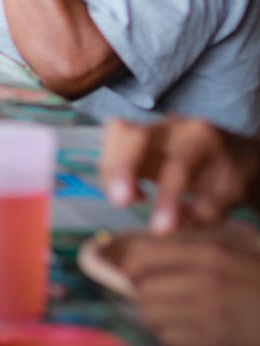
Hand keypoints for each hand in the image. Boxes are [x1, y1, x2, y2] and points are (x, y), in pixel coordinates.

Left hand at [101, 117, 259, 232]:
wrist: (254, 165)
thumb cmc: (195, 168)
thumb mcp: (161, 166)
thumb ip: (133, 176)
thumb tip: (121, 198)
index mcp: (159, 128)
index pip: (121, 132)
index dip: (112, 164)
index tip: (117, 199)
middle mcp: (182, 129)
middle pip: (142, 139)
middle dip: (126, 168)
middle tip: (120, 203)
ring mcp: (213, 144)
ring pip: (181, 167)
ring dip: (167, 201)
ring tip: (161, 228)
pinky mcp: (239, 169)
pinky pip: (214, 196)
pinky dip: (200, 216)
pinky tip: (194, 224)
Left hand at [124, 230, 259, 345]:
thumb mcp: (235, 245)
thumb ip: (194, 241)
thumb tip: (144, 245)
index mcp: (208, 254)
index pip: (142, 257)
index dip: (132, 264)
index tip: (135, 269)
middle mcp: (204, 284)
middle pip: (142, 289)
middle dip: (143, 290)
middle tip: (156, 290)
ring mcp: (209, 316)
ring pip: (152, 315)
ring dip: (156, 312)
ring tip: (172, 308)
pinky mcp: (213, 340)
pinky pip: (169, 337)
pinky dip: (171, 332)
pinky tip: (189, 325)